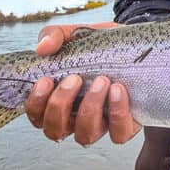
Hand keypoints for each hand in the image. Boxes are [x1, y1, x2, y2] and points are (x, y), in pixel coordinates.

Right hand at [25, 22, 140, 144]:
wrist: (133, 44)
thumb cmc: (98, 45)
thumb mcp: (74, 34)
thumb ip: (54, 36)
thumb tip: (43, 48)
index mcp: (57, 101)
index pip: (36, 116)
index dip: (36, 103)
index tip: (45, 79)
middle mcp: (74, 119)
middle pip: (55, 131)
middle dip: (60, 105)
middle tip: (75, 78)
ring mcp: (99, 125)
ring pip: (85, 135)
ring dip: (89, 109)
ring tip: (101, 80)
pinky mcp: (124, 126)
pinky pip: (118, 134)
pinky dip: (117, 114)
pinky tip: (118, 90)